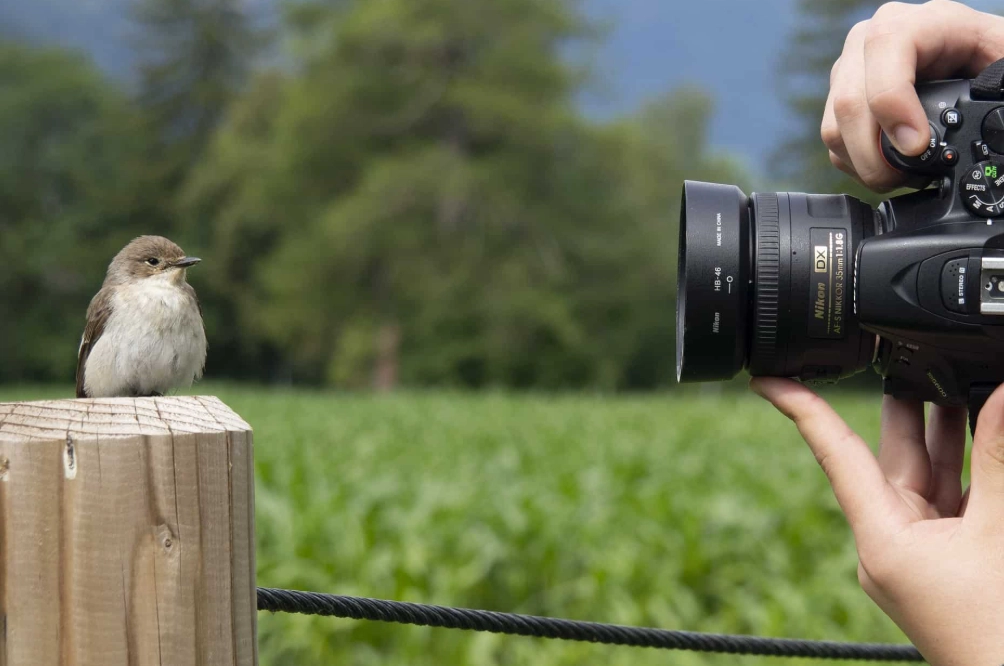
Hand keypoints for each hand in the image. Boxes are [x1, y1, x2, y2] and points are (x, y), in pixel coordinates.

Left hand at [750, 378, 1003, 665]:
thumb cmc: (997, 629)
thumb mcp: (998, 531)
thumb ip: (996, 461)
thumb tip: (1000, 397)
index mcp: (880, 538)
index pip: (833, 454)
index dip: (800, 408)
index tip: (765, 377)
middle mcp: (889, 542)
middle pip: (888, 456)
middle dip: (901, 404)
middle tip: (899, 350)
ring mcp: (918, 552)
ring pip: (925, 473)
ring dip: (941, 429)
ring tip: (946, 374)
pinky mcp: (946, 558)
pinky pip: (951, 498)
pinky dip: (967, 467)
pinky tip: (981, 431)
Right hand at [823, 0, 1003, 190]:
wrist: (973, 63)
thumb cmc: (990, 58)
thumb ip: (1001, 81)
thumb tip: (992, 122)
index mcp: (922, 22)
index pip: (885, 48)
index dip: (893, 101)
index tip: (915, 146)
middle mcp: (872, 40)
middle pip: (851, 100)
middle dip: (875, 153)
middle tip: (906, 176)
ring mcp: (851, 69)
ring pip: (835, 125)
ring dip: (864, 163)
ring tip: (899, 176)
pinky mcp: (839, 97)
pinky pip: (833, 139)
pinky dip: (855, 163)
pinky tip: (886, 166)